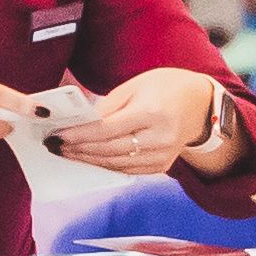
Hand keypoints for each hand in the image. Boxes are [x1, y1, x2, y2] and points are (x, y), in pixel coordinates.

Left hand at [51, 65, 237, 175]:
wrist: (201, 105)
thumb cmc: (166, 88)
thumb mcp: (136, 85)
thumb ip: (107, 105)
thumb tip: (79, 122)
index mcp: (152, 112)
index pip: (106, 129)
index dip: (79, 135)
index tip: (57, 136)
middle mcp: (159, 137)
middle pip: (109, 150)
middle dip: (78, 150)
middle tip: (54, 146)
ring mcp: (163, 155)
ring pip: (116, 164)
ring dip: (87, 160)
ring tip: (66, 153)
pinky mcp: (162, 166)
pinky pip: (127, 170)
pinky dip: (105, 165)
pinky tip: (88, 159)